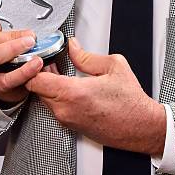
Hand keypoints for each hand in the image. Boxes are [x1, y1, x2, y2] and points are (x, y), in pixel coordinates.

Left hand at [26, 38, 165, 154]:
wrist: (140, 126)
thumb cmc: (130, 102)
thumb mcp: (112, 66)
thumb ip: (86, 56)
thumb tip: (73, 47)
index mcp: (73, 93)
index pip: (35, 80)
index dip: (33, 66)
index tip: (40, 57)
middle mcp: (66, 109)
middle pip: (36, 90)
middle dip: (39, 74)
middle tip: (49, 61)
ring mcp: (67, 120)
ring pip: (44, 99)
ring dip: (48, 85)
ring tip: (60, 72)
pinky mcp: (72, 126)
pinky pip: (55, 108)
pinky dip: (56, 96)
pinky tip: (69, 86)